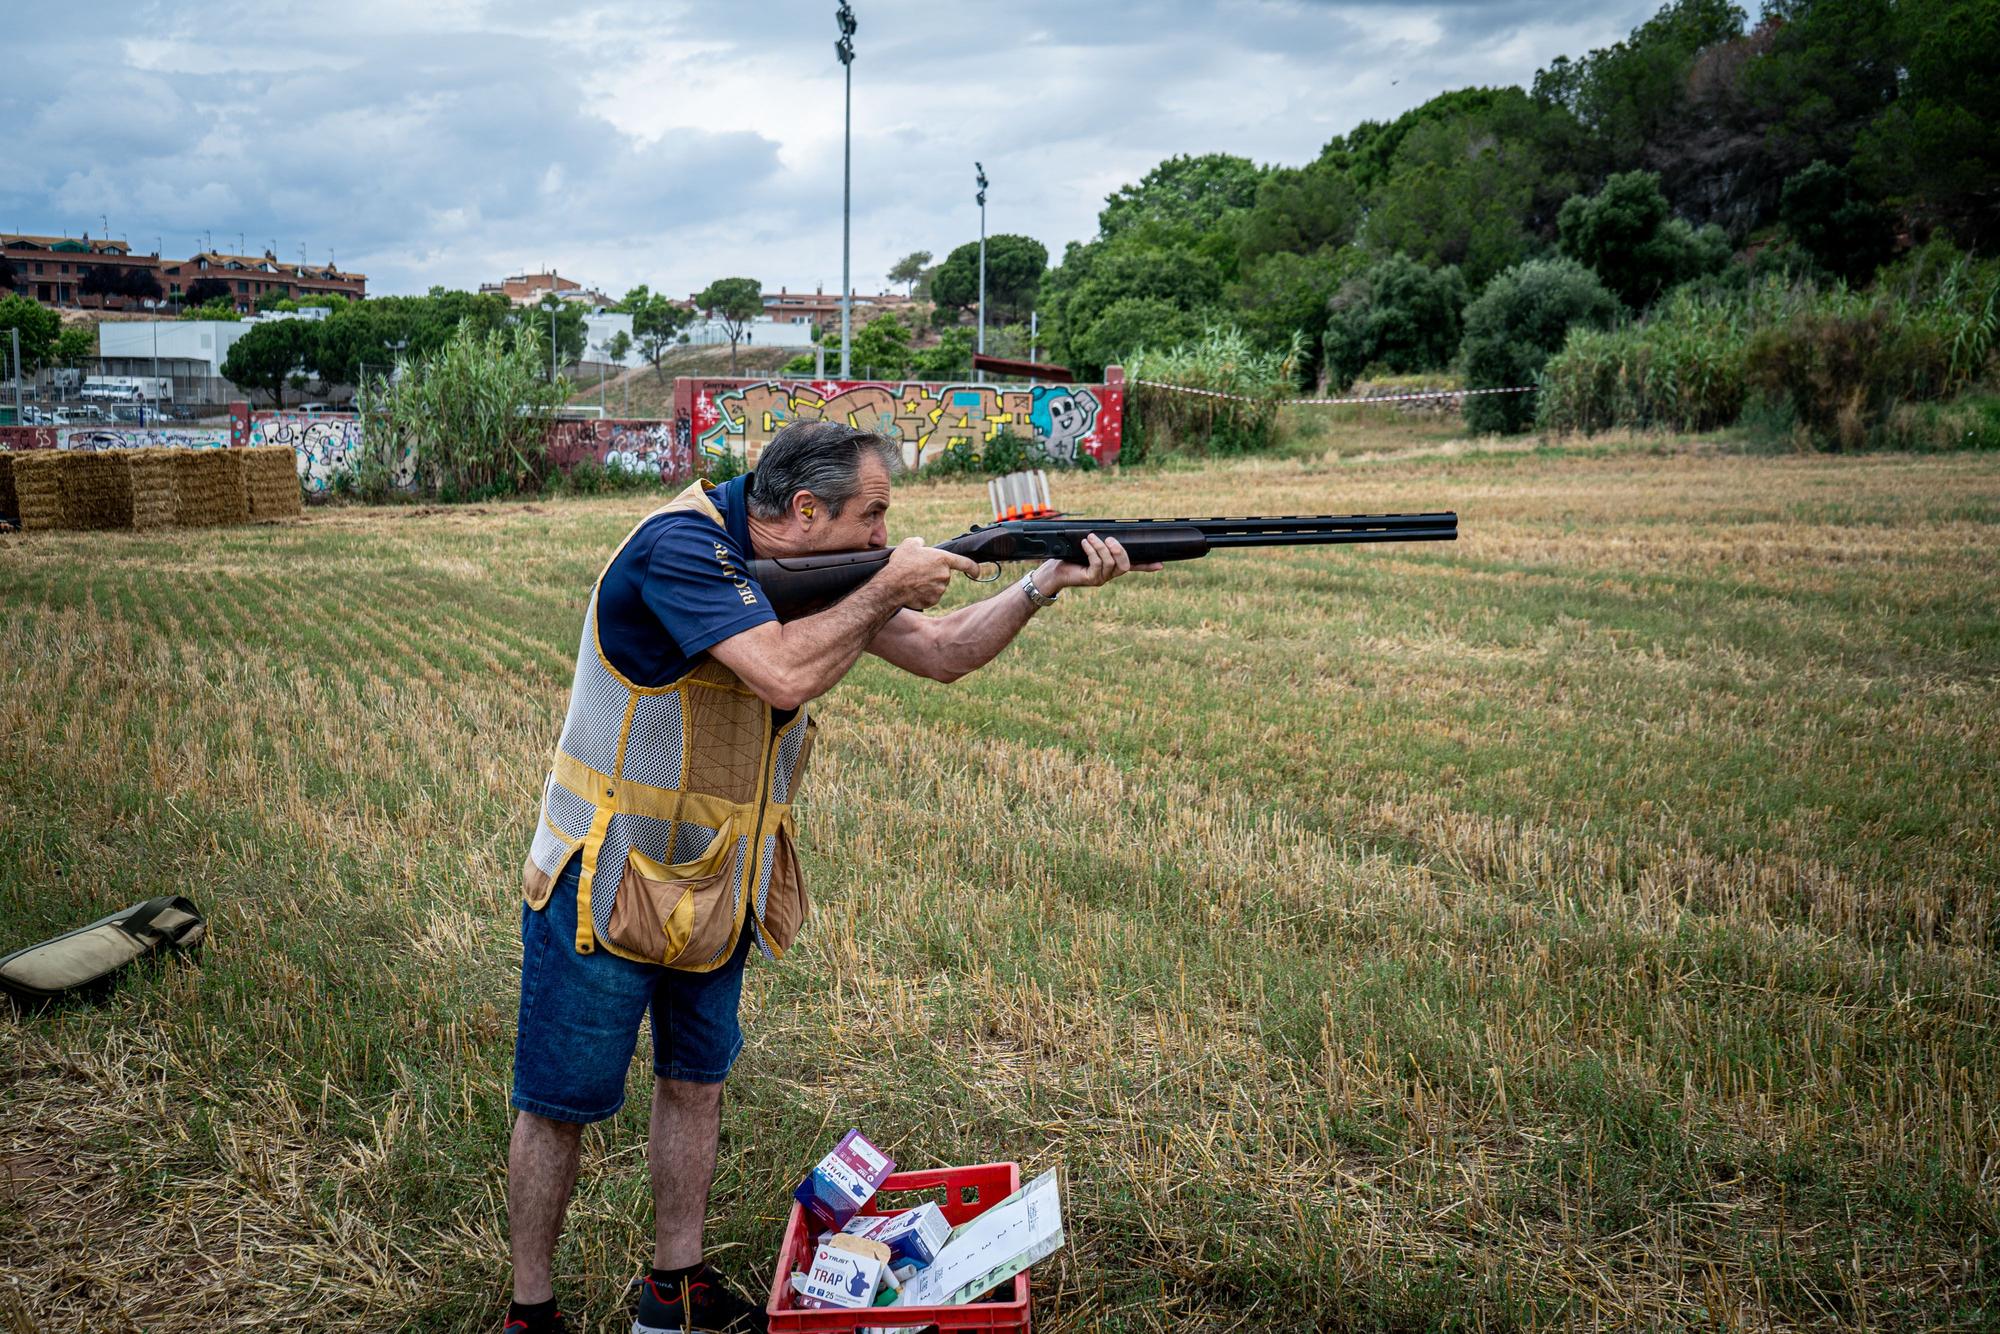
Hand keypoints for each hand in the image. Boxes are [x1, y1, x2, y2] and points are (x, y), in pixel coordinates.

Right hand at [884, 536, 978, 610]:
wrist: (892, 585)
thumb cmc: (901, 563)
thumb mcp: (910, 544)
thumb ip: (920, 542)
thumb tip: (922, 545)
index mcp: (943, 559)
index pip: (966, 563)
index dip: (974, 568)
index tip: (977, 572)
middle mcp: (945, 575)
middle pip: (944, 575)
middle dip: (934, 573)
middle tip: (918, 571)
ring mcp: (940, 590)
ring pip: (937, 586)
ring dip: (929, 584)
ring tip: (913, 580)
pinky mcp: (933, 601)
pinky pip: (931, 596)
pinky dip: (924, 594)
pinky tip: (913, 590)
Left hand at [1037, 535, 1163, 592]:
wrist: (1053, 570)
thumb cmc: (1069, 557)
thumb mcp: (1087, 547)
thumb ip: (1100, 541)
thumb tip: (1107, 530)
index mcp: (1111, 566)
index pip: (1134, 566)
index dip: (1147, 566)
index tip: (1161, 565)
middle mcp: (1109, 574)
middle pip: (1125, 565)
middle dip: (1119, 550)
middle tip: (1110, 539)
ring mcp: (1101, 578)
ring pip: (1110, 563)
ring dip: (1101, 547)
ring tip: (1091, 537)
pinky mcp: (1091, 579)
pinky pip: (1097, 564)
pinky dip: (1092, 551)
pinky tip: (1085, 544)